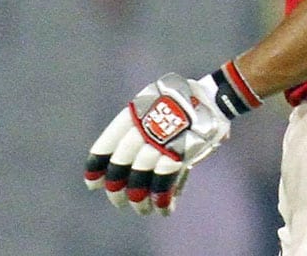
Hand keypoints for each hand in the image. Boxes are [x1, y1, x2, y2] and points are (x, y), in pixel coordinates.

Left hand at [85, 72, 230, 214]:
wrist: (214, 95)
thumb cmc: (184, 102)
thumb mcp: (157, 106)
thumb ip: (143, 130)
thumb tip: (127, 169)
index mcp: (135, 112)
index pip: (108, 143)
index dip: (97, 166)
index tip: (92, 184)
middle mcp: (144, 125)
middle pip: (121, 165)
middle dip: (116, 189)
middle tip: (118, 202)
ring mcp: (162, 139)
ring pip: (139, 178)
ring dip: (139, 201)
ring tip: (142, 211)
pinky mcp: (180, 152)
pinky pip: (163, 184)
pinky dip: (162, 200)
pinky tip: (163, 209)